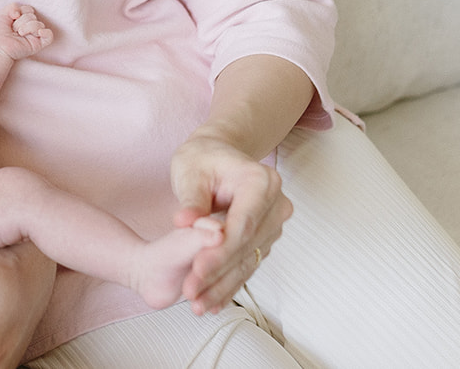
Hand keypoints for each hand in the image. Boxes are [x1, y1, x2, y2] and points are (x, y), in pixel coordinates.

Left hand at [0, 3, 52, 61]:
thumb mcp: (2, 13)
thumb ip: (13, 6)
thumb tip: (21, 13)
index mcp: (24, 18)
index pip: (29, 9)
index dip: (21, 11)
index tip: (12, 18)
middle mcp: (30, 26)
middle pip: (33, 16)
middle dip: (21, 21)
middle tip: (13, 29)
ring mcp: (35, 35)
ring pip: (39, 25)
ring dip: (28, 27)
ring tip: (20, 33)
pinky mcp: (38, 44)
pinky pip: (49, 36)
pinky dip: (46, 33)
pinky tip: (38, 33)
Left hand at [169, 132, 291, 313]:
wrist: (219, 154)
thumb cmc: (203, 159)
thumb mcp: (190, 171)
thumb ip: (191, 199)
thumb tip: (184, 222)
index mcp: (261, 181)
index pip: (242, 225)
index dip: (220, 252)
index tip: (197, 271)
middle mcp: (276, 204)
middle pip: (247, 247)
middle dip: (218, 274)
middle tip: (191, 294)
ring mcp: (274, 223)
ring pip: (248, 261)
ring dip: (223, 285)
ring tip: (197, 304)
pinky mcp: (265, 239)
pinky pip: (248, 263)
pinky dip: (229, 283)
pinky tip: (212, 302)